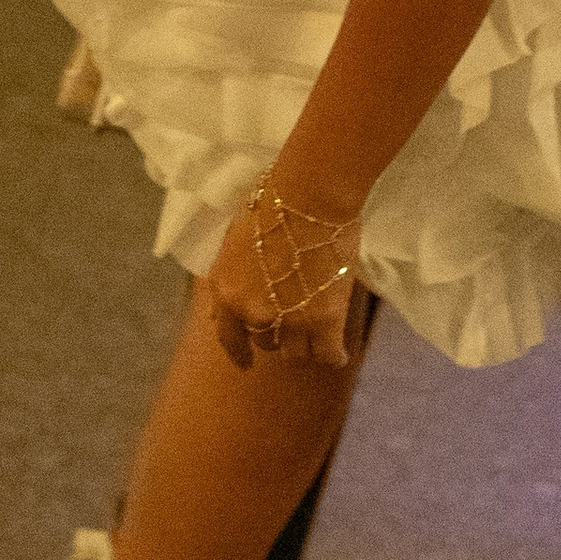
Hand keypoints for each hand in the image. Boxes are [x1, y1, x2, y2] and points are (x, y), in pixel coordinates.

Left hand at [201, 181, 365, 373]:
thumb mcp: (235, 243)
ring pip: (296, 354)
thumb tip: (223, 309)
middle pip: (266, 343)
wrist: (310, 196)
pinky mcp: (324, 320)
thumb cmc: (271, 204)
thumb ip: (231, 280)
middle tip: (292, 320)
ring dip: (304, 345)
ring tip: (316, 334)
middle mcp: (254, 314)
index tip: (246, 363)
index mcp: (227, 293)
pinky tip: (337, 351)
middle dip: (277, 335)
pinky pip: (328, 354)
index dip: (239, 352)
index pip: (228, 337)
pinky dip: (333, 355)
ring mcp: (290, 320)